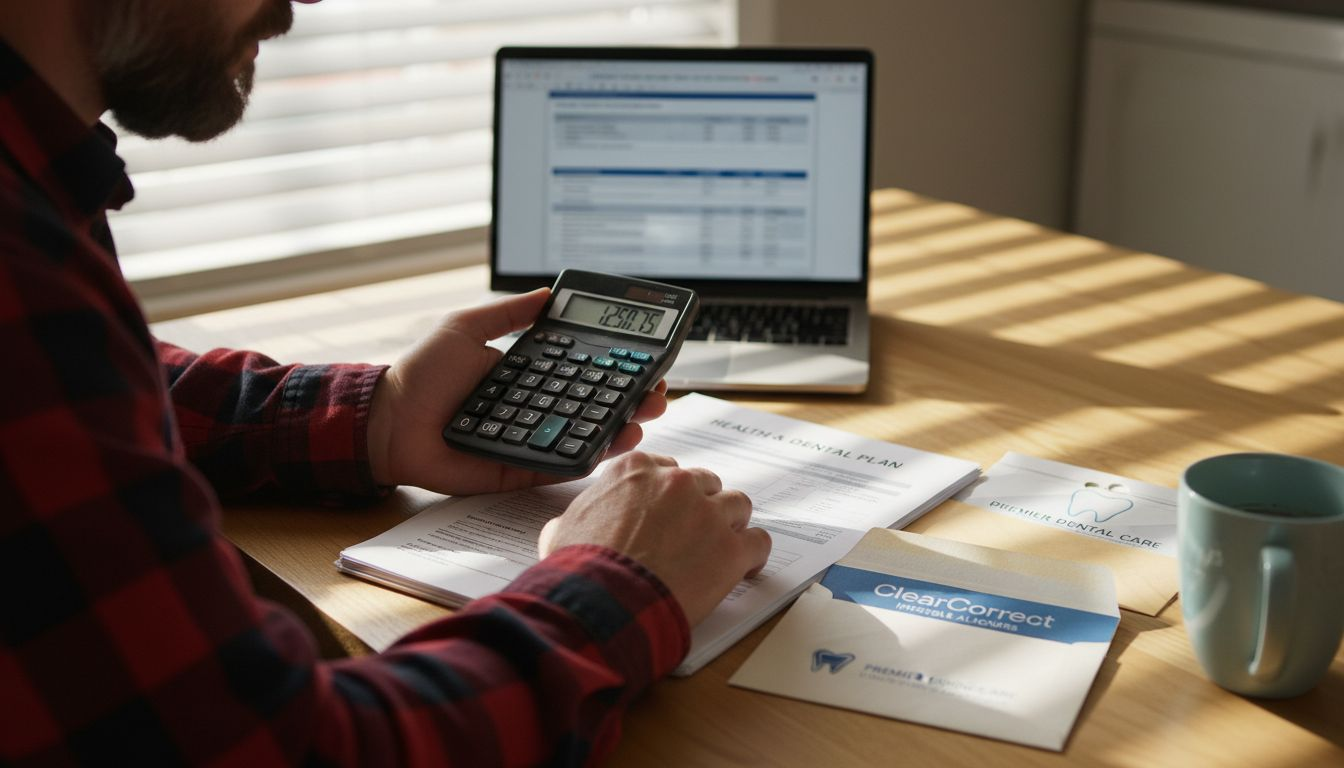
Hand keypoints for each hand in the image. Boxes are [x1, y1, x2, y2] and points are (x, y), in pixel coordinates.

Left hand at [366, 288, 667, 494]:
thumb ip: (508, 313)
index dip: (617, 368)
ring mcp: (531, 440)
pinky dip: (586, 456)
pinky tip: (610, 444)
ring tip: (642, 418)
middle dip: (632, 400)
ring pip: (585, 436)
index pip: (583, 372)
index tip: (647, 361)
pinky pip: (558, 465)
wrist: (387, 421)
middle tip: (658, 394)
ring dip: (619, 428)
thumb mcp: (466, 328)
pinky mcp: (518, 469)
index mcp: (528, 376)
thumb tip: (547, 293)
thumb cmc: (419, 375)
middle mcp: (536, 408)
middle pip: (595, 405)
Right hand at [538, 452, 771, 626]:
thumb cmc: (580, 569)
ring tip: (720, 549)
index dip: (668, 495)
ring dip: (730, 525)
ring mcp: (708, 513)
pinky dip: (754, 554)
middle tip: (693, 535)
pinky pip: (759, 541)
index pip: (666, 468)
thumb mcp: (561, 530)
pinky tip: (745, 567)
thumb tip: (568, 526)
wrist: (602, 603)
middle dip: (701, 507)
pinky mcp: (731, 549)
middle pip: (705, 483)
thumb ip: (575, 517)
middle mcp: (676, 482)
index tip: (668, 513)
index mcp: (635, 470)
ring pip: (737, 504)